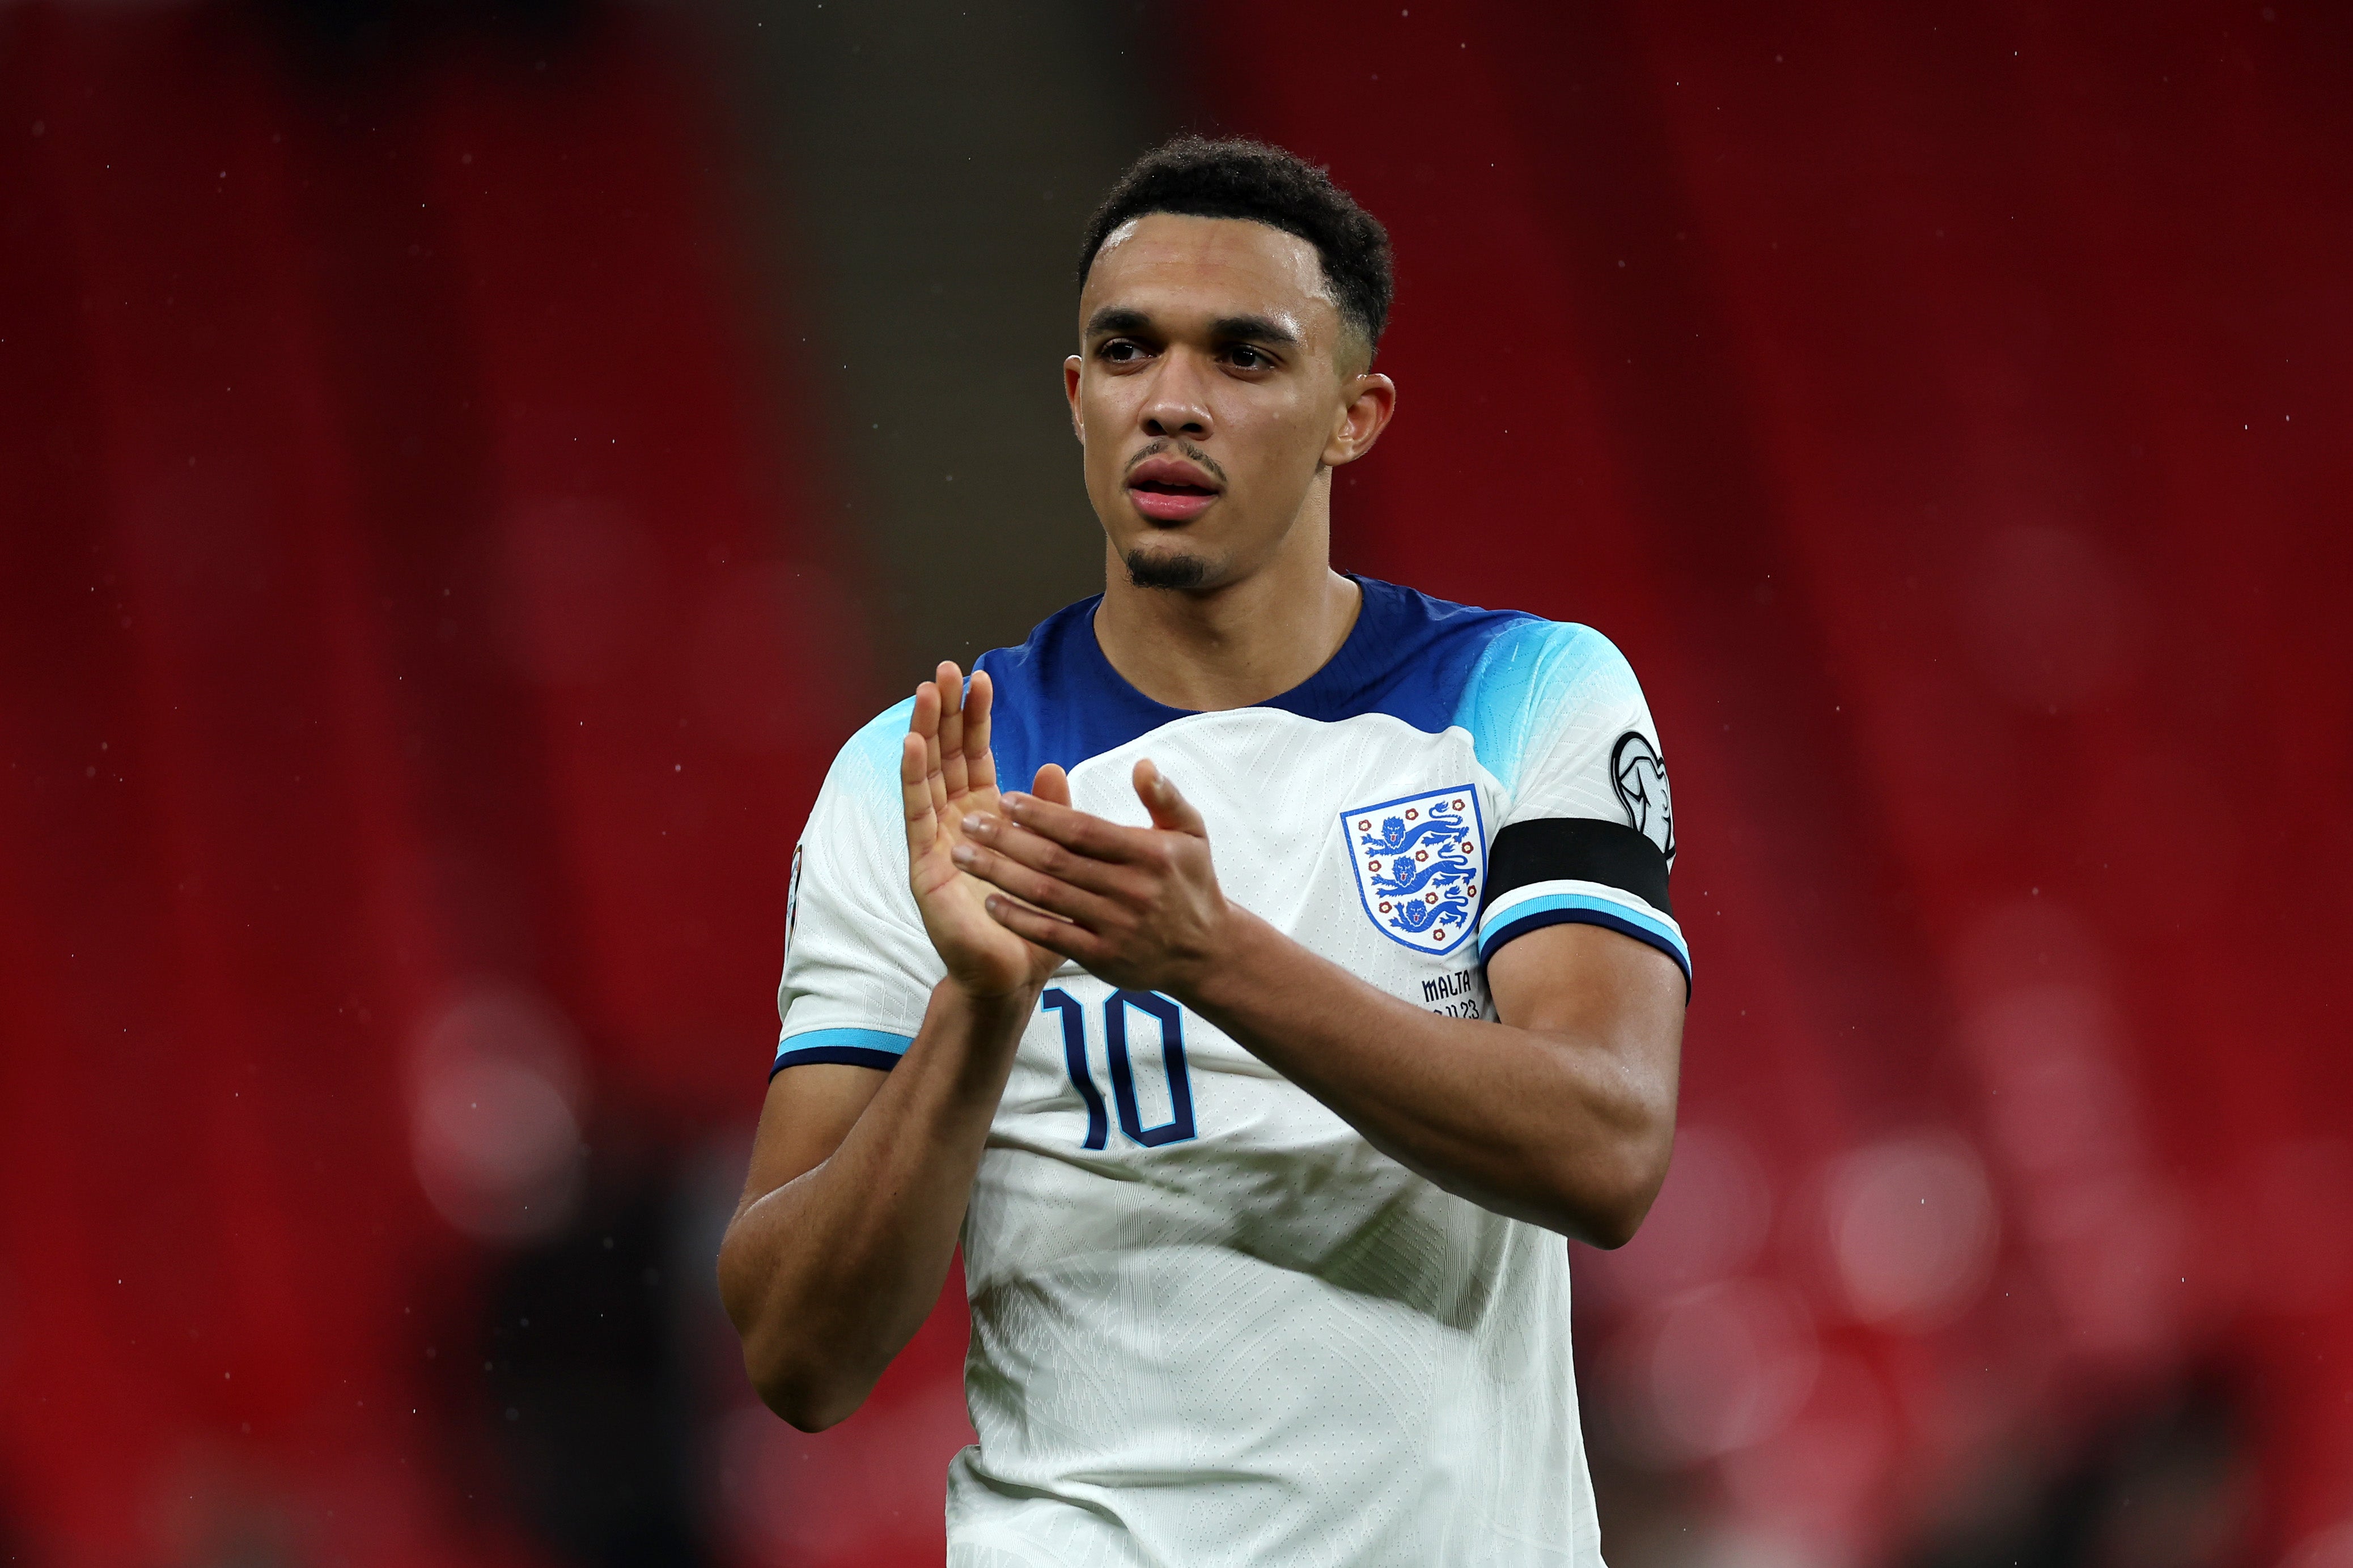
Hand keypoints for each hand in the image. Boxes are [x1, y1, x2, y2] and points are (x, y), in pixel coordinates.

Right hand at [901, 662, 1073, 998]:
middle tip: (946, 668)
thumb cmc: (1033, 920)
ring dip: (924, 731)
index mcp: (986, 816)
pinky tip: (910, 744)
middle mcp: (955, 822)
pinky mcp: (923, 864)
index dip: (976, 717)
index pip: (976, 755)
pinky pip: (915, 814)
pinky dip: (912, 777)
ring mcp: (935, 841)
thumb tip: (1055, 765)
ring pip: (926, 775)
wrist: (1013, 975)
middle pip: (945, 756)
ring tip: (925, 691)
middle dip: (945, 712)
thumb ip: (1052, 814)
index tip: (982, 677)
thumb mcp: (1053, 858)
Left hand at [951, 759, 1236, 996]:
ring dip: (1000, 875)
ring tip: (963, 856)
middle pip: (1056, 860)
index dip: (1041, 814)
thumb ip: (1165, 798)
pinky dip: (1019, 919)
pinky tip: (990, 901)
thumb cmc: (1191, 883)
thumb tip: (1142, 765)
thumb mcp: (1192, 834)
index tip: (1004, 799)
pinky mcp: (1104, 958)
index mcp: (1149, 854)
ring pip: (1047, 895)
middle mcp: (1132, 890)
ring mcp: (1116, 926)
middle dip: (1006, 840)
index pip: (1083, 830)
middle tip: (968, 824)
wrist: (1206, 952)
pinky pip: (1052, 935)